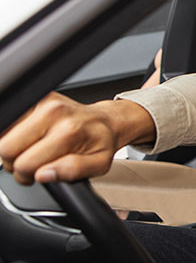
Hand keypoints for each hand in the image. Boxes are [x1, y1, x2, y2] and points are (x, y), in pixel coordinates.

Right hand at [0, 92, 153, 184]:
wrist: (107, 120)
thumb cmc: (102, 143)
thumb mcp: (98, 164)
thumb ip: (72, 171)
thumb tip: (43, 174)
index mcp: (68, 131)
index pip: (24, 164)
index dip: (28, 176)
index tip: (39, 173)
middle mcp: (54, 112)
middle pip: (7, 148)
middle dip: (17, 162)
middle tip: (36, 162)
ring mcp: (43, 102)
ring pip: (4, 135)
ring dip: (16, 147)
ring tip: (36, 149)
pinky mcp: (37, 98)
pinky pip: (10, 123)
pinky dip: (16, 134)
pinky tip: (34, 137)